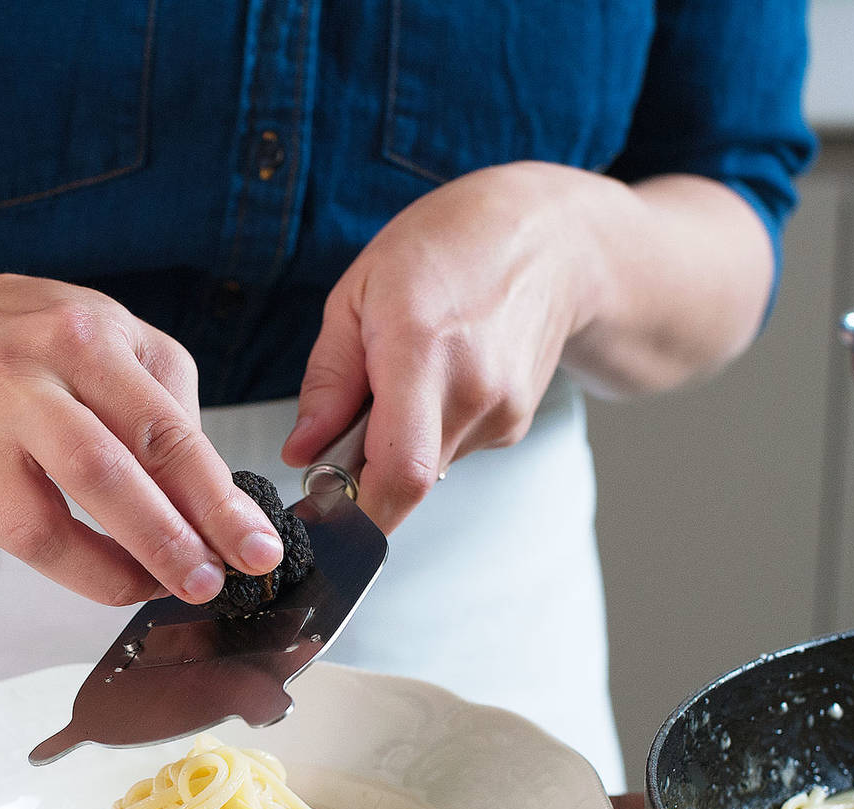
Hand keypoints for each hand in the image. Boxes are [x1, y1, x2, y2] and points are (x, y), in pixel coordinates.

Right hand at [0, 257, 283, 606]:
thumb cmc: (45, 339)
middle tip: (210, 581)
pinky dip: (76, 570)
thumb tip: (214, 505)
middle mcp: (22, 381)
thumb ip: (171, 414)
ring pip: (44, 525)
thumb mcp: (125, 340)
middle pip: (98, 474)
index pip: (160, 431)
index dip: (213, 500)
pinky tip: (115, 574)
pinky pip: (18, 544)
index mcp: (82, 340)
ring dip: (113, 572)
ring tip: (162, 586)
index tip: (253, 547)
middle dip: (165, 541)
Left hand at [280, 162, 611, 531]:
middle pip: (403, 482)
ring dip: (394, 447)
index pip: (399, 472)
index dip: (356, 518)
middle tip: (343, 430)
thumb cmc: (450, 247)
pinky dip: (425, 432)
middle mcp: (473, 391)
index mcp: (423, 351)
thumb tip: (301, 452)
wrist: (551, 239)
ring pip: (424, 470)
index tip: (318, 524)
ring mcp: (502, 413)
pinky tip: (437, 378)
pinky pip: (449, 451)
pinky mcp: (513, 426)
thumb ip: (327, 381)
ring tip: (400, 377)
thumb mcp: (359, 292)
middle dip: (360, 477)